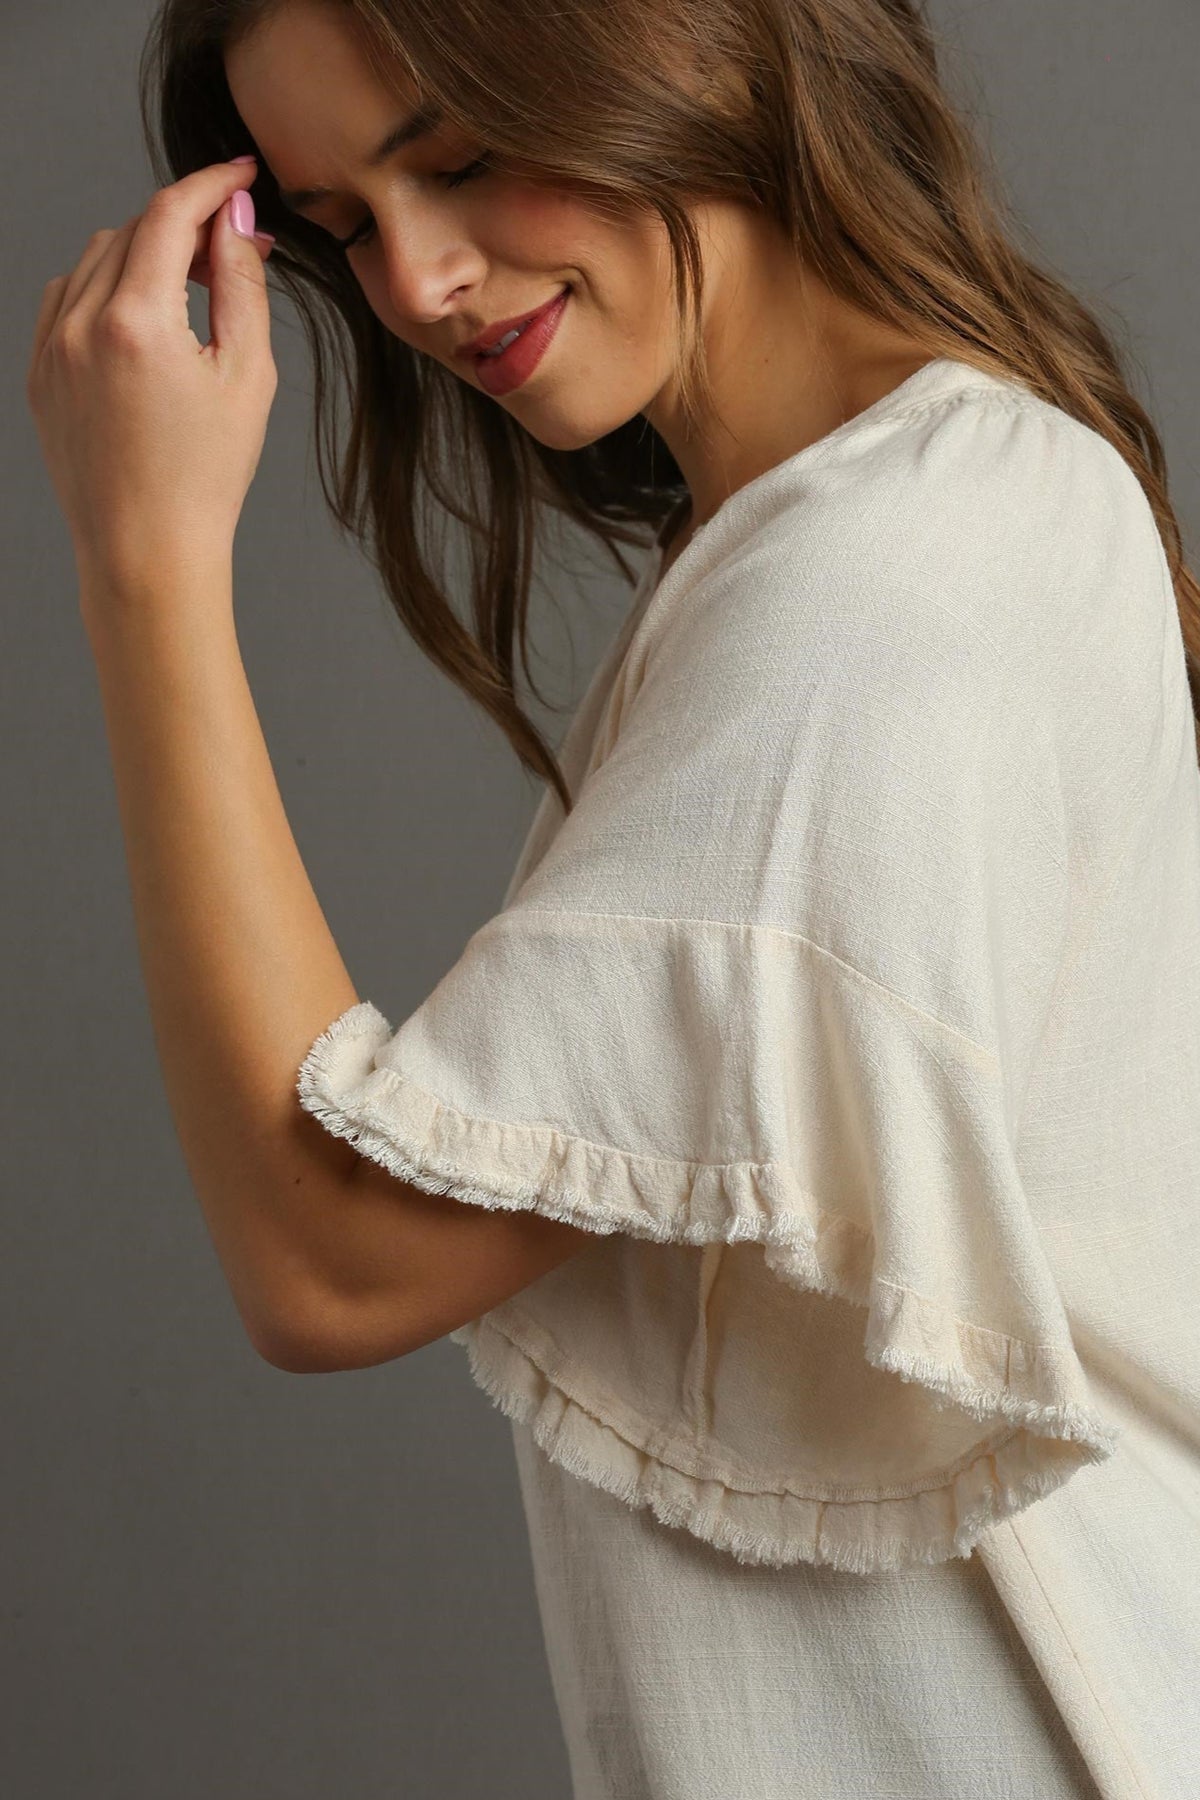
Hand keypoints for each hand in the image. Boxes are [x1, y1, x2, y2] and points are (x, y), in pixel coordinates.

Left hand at [26, 158, 277, 604]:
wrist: (145, 551)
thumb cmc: (205, 477)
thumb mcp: (247, 377)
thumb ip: (241, 286)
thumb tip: (235, 224)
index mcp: (135, 322)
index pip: (169, 214)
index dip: (210, 185)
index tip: (240, 178)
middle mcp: (79, 324)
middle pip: (132, 230)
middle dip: (185, 226)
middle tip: (235, 249)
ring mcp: (50, 348)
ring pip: (96, 258)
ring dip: (144, 256)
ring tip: (192, 295)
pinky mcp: (38, 373)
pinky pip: (66, 299)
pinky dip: (105, 290)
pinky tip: (144, 325)